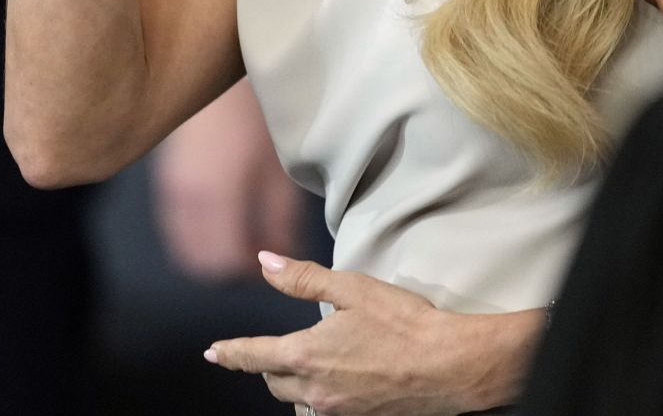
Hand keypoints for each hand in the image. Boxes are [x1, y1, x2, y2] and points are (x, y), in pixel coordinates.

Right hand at [151, 80, 304, 282]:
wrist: (219, 60)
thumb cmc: (260, 106)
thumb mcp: (279, 159)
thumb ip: (281, 214)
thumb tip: (283, 251)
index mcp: (218, 193)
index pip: (224, 260)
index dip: (248, 270)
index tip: (273, 266)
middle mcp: (187, 194)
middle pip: (200, 258)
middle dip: (229, 263)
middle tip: (258, 252)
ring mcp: (172, 183)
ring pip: (185, 241)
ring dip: (212, 246)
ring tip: (244, 232)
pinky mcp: (166, 173)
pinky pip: (176, 219)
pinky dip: (196, 228)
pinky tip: (224, 211)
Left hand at [205, 253, 541, 415]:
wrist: (449, 366)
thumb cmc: (403, 324)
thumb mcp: (352, 289)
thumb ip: (303, 278)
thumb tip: (264, 262)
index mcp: (306, 355)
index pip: (253, 356)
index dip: (231, 353)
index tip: (213, 352)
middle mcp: (315, 390)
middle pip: (274, 383)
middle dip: (265, 367)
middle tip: (265, 353)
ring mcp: (337, 410)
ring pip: (298, 401)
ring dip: (292, 384)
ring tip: (299, 369)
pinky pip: (325, 410)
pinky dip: (319, 395)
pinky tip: (335, 382)